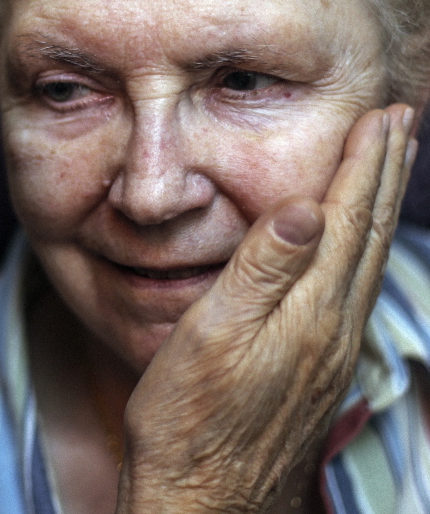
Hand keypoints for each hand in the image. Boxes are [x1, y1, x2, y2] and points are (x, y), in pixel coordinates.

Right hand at [116, 104, 417, 512]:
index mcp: (308, 312)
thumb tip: (305, 206)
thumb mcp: (210, 335)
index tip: (380, 116)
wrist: (202, 498)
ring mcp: (331, 352)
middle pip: (369, 235)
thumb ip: (259, 271)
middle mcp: (333, 329)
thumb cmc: (189, 419)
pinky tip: (355, 246)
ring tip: (389, 168)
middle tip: (402, 123)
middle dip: (385, 174)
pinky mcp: (318, 369)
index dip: (362, 165)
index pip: (344, 220)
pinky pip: (355, 289)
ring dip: (381, 207)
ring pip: (368, 262)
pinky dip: (364, 247)